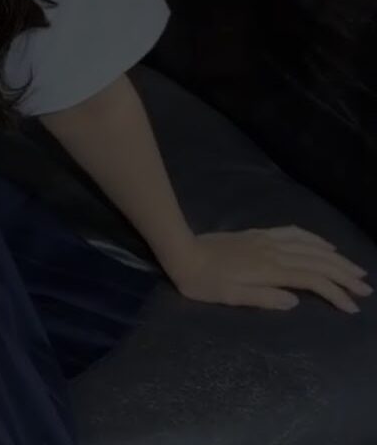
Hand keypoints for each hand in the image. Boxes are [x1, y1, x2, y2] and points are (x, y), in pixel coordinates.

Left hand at [164, 225, 370, 312]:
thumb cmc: (202, 281)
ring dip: (336, 258)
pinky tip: (325, 245)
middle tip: (365, 289)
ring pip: (311, 247)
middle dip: (344, 276)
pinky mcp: (259, 235)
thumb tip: (295, 302)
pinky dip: (314, 239)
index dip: (334, 293)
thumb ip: (262, 298)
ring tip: (355, 269)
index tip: (351, 307)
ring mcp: (267, 241)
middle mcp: (274, 253)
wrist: (182, 252)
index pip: (312, 280)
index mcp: (269, 270)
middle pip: (318, 262)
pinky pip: (294, 233)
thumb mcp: (228, 297)